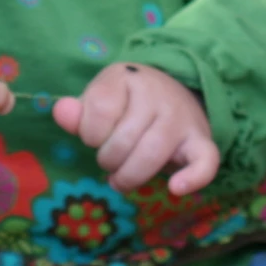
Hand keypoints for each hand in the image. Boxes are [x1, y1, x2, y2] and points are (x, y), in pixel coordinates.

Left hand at [51, 62, 218, 193]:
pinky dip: (192, 178)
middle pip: (122, 142)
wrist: (172, 93)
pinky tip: (175, 188)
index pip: (98, 113)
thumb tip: (61, 112)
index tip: (96, 135)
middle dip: (108, 161)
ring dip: (130, 176)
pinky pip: (205, 161)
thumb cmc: (126, 104)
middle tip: (110, 161)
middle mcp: (156, 93)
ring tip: (122, 179)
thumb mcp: (99, 100)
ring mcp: (180, 117)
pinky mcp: (202, 139)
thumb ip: (76, 112)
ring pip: (150, 156)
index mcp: (125, 77)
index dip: (89, 134)